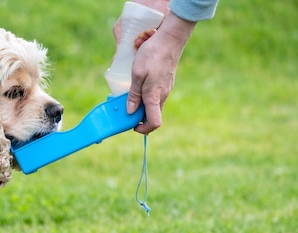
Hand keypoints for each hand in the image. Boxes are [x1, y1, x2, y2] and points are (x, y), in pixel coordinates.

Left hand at [126, 12, 195, 133]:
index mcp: (154, 96)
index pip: (154, 123)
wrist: (171, 38)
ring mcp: (166, 88)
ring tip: (130, 96)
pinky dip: (147, 96)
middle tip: (126, 109)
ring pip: (154, 105)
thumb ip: (134, 94)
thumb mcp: (137, 74)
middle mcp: (163, 95)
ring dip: (142, 106)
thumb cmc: (153, 54)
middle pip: (152, 115)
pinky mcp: (166, 82)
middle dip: (139, 117)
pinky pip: (156, 95)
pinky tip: (139, 85)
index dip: (143, 129)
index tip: (132, 125)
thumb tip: (130, 111)